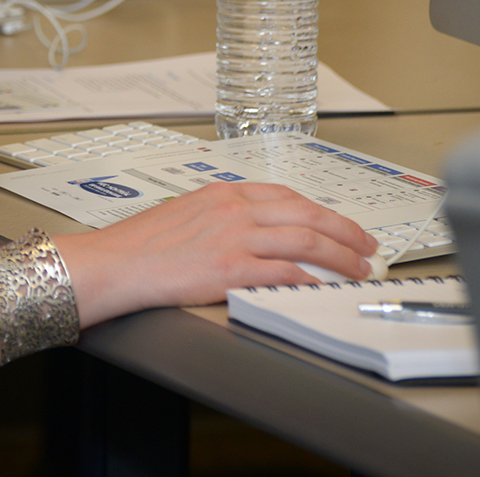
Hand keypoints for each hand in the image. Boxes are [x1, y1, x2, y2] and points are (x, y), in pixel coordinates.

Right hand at [62, 181, 379, 321]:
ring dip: (340, 256)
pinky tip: (323, 286)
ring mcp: (234, 237)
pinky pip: (284, 272)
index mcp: (223, 193)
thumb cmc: (138, 244)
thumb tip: (252, 233)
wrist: (112, 263)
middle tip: (367, 246)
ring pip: (305, 241)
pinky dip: (310, 279)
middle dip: (345, 231)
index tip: (341, 224)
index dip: (323, 211)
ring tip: (358, 269)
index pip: (288, 196)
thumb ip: (221, 217)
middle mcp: (233, 209)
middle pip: (307, 215)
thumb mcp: (185, 213)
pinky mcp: (230, 268)